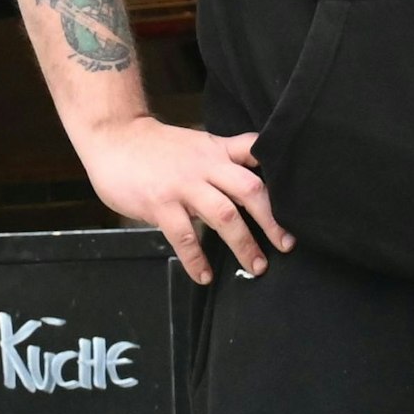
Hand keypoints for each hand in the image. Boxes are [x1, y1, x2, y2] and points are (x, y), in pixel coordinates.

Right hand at [71, 115, 293, 285]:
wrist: (115, 138)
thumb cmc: (157, 147)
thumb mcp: (196, 145)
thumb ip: (220, 161)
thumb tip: (247, 188)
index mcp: (216, 150)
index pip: (255, 151)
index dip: (279, 169)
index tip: (299, 195)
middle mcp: (206, 166)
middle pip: (250, 189)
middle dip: (271, 219)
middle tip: (286, 244)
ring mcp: (184, 185)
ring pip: (224, 215)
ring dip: (244, 244)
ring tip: (256, 267)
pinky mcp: (161, 204)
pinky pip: (185, 236)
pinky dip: (197, 259)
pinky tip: (205, 275)